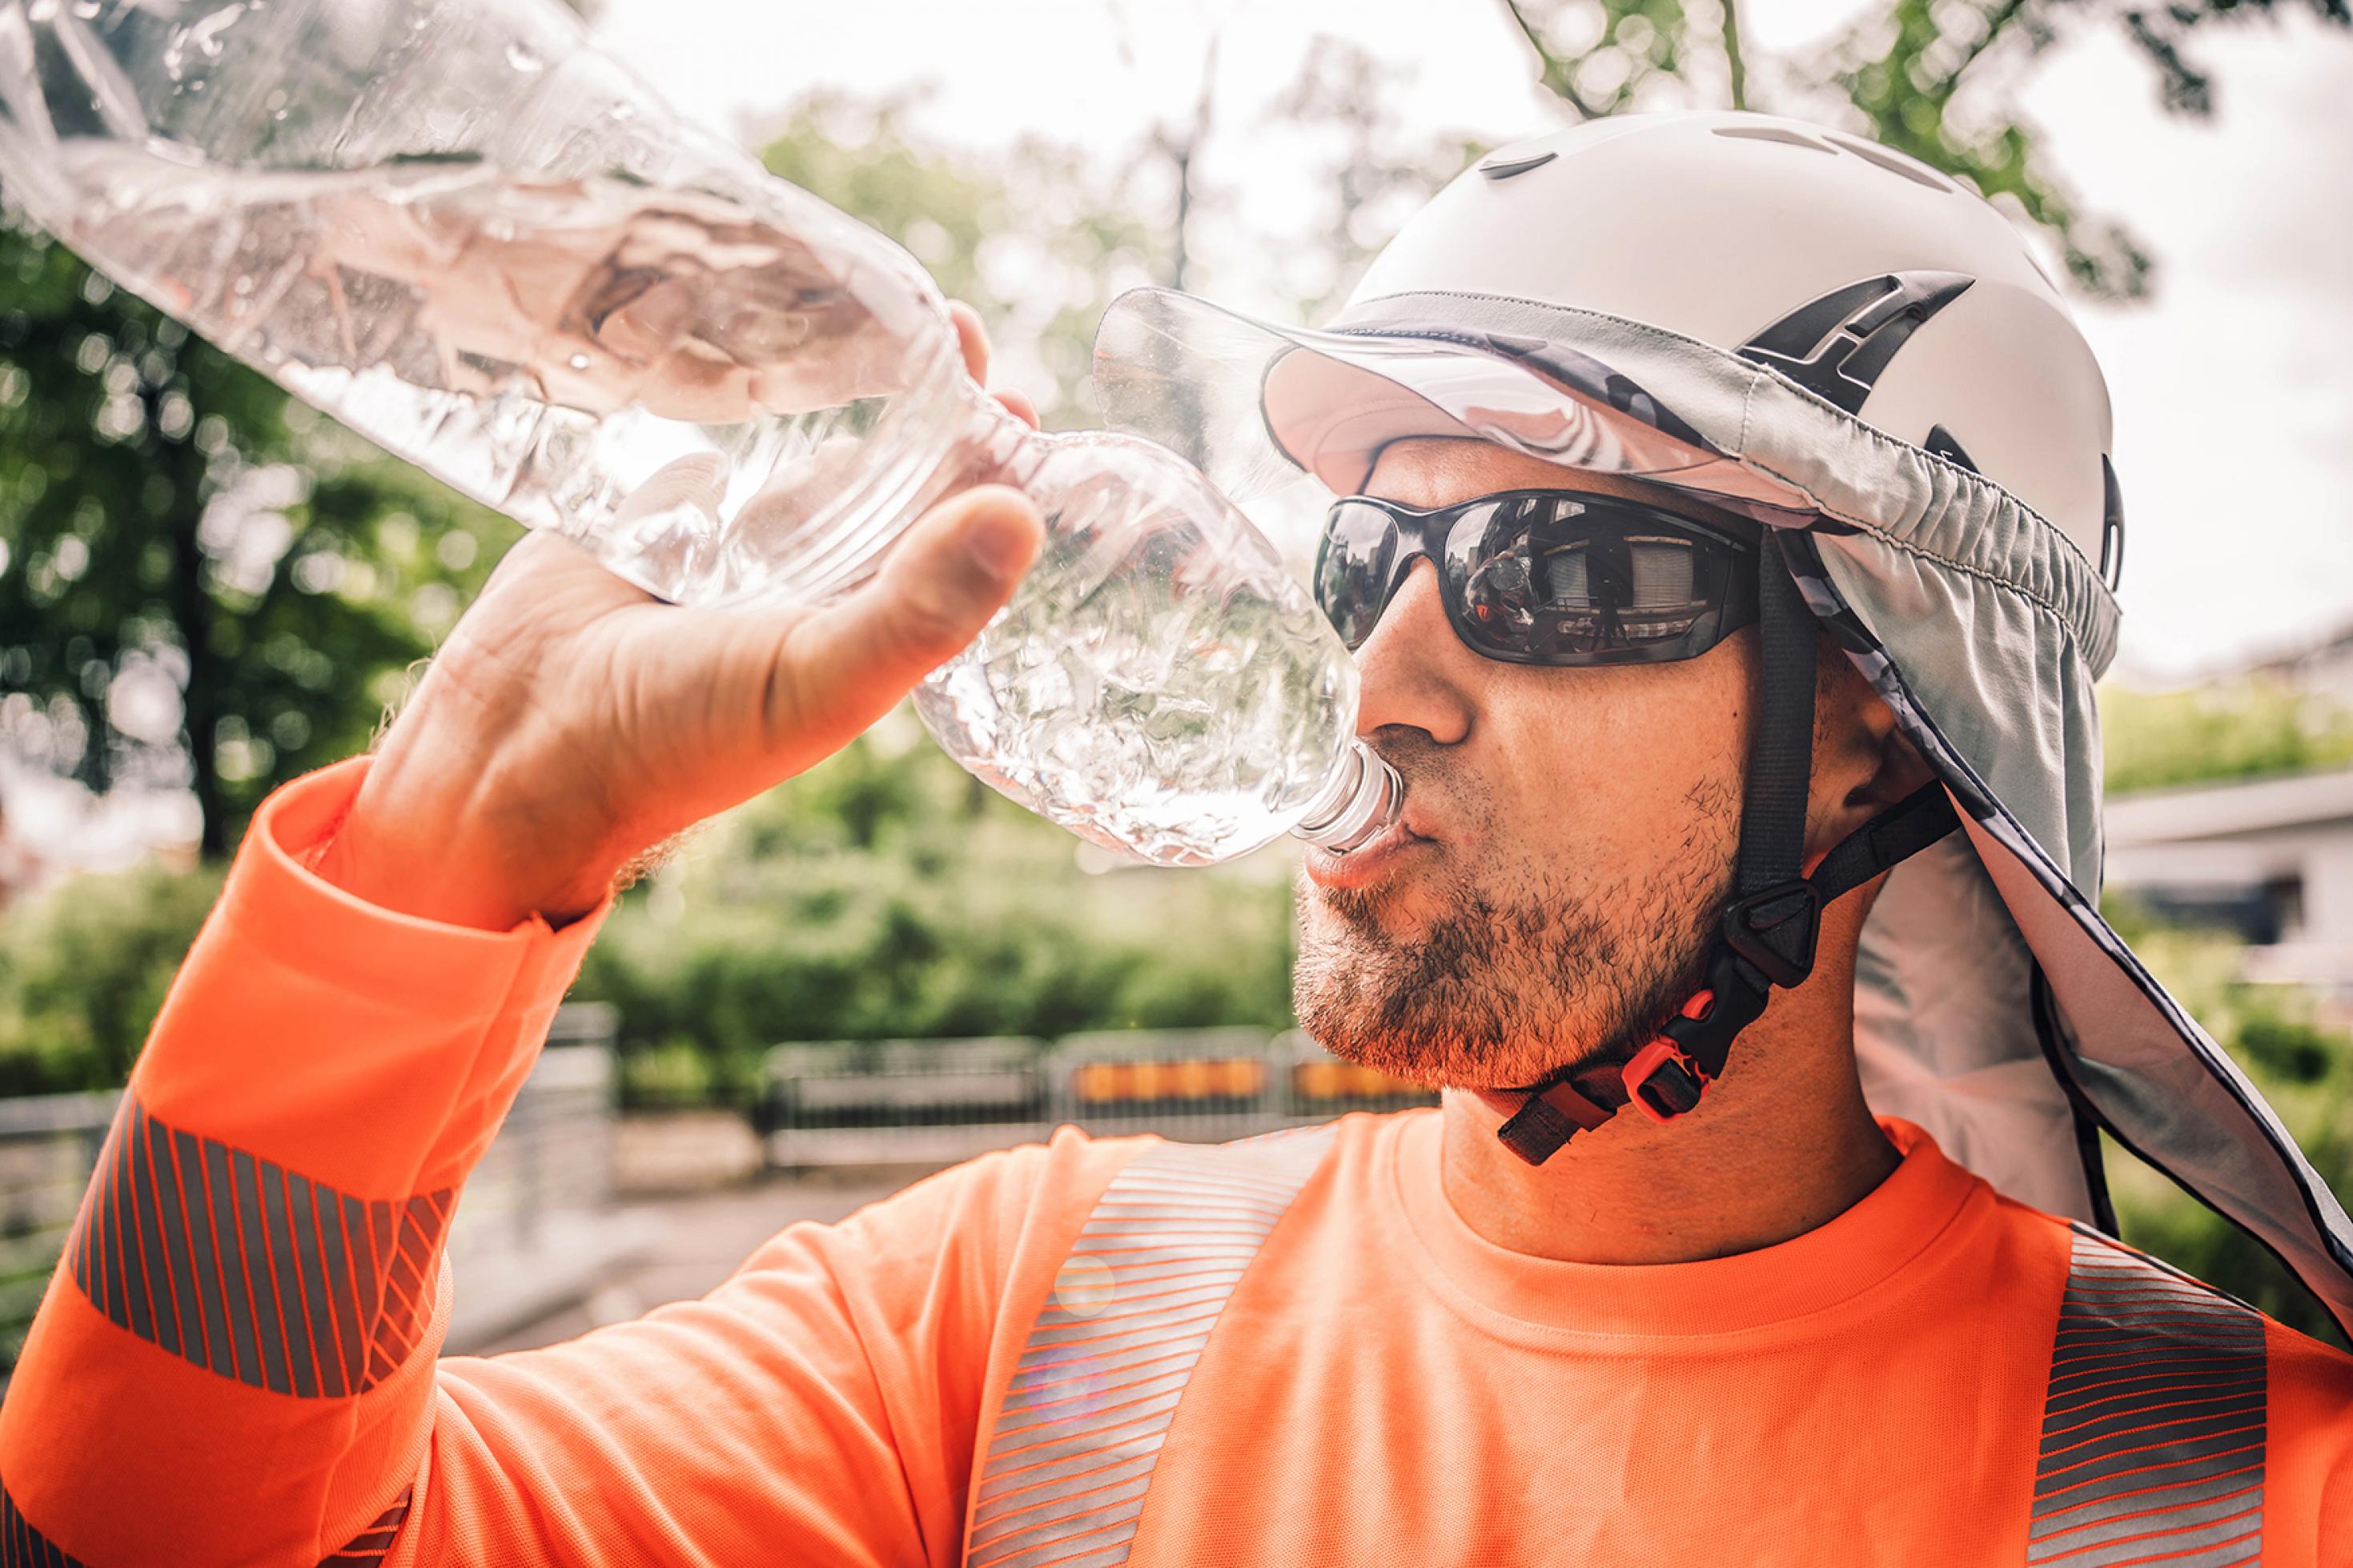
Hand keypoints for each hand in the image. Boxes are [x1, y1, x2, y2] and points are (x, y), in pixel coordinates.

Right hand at [315, 304, 1042, 929]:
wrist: (521, 742)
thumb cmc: (678, 737)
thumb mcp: (816, 678)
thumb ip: (919, 609)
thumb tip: (1022, 514)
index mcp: (876, 622)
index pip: (963, 530)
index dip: (998, 466)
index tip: (1016, 392)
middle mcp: (822, 576)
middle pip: (903, 470)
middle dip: (935, 400)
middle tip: (951, 321)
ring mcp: (745, 535)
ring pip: (817, 440)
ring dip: (850, 378)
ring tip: (873, 296)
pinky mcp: (668, 498)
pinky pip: (728, 430)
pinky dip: (752, 384)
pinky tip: (769, 320)